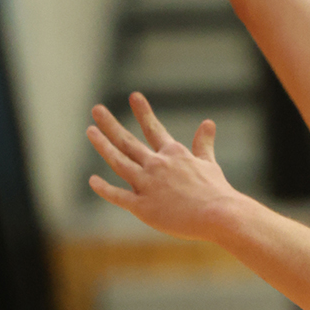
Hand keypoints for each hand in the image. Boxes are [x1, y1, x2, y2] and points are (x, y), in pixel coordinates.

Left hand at [87, 93, 238, 240]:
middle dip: (110, 124)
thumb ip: (204, 144)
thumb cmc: (216, 191)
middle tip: (96, 109)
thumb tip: (209, 122)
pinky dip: (104, 188)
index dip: (143, 112)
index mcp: (174, 153)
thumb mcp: (209, 163)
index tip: (134, 95)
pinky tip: (92, 180)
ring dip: (103, 145)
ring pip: (118, 162)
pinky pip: (118, 196)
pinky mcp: (142, 207)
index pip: (154, 128)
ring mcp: (147, 184)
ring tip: (90, 130)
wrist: (219, 214)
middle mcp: (157, 164)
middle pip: (128, 142)